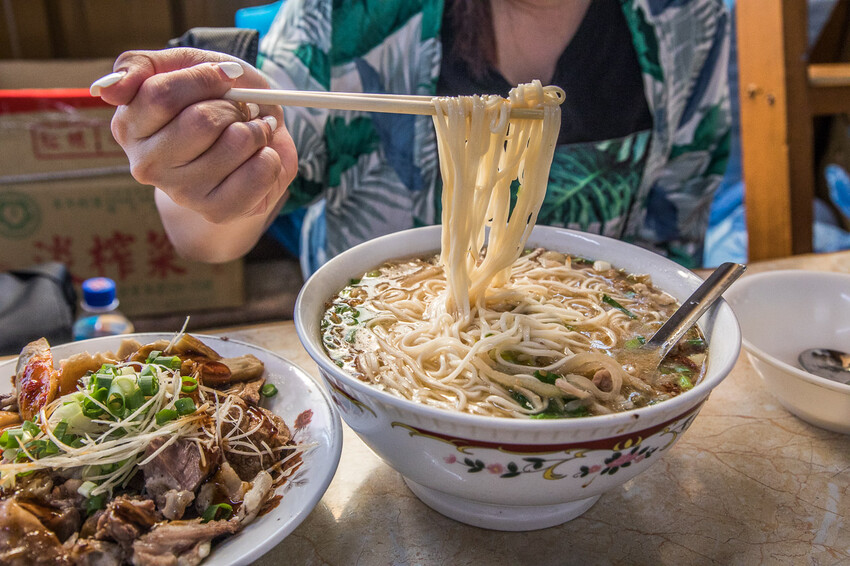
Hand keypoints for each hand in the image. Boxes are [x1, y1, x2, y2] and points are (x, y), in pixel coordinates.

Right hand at [93, 48, 296, 225]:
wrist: (249, 142)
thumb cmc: (213, 99)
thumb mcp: (182, 66)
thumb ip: (141, 66)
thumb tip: (108, 90)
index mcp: (129, 125)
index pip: (161, 94)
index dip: (205, 78)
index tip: (226, 76)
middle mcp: (147, 164)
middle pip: (201, 121)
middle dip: (233, 106)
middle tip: (240, 110)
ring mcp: (182, 193)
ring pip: (236, 143)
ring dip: (257, 130)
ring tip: (251, 132)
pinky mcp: (217, 211)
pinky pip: (259, 172)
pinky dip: (271, 157)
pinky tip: (260, 157)